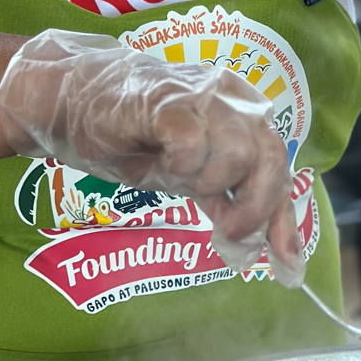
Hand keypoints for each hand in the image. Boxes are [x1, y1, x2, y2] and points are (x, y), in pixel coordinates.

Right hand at [0, 31, 303, 282]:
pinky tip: (159, 161)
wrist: (72, 102)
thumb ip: (225, 196)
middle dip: (254, 207)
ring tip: (174, 174)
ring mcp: (201, 95)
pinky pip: (193, 144)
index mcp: (244, 111)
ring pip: (236, 153)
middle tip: (227, 231)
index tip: (288, 266)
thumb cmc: (133, 136)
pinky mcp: (166, 101)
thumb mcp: (188, 173)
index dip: (284, 218)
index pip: (279, 165)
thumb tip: (254, 242)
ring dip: (206, 180)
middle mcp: (232, 97)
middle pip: (270, 158)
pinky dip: (181, 165)